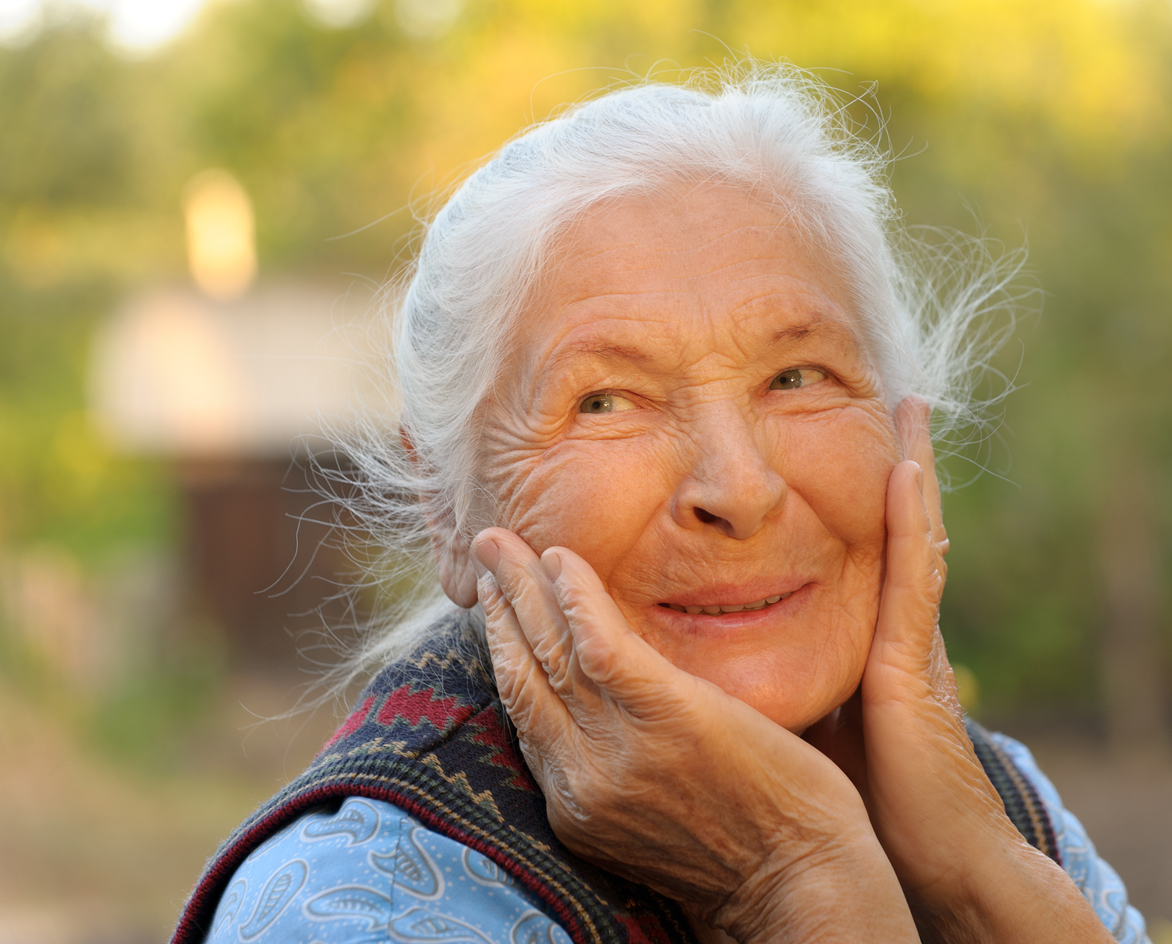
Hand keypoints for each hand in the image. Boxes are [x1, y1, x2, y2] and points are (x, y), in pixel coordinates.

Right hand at [473, 529, 916, 943]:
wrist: (803, 888)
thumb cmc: (750, 851)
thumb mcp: (651, 822)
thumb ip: (617, 767)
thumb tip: (607, 715)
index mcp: (576, 801)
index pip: (525, 710)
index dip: (506, 650)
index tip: (499, 606)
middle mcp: (579, 777)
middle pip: (522, 673)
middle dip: (498, 606)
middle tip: (484, 550)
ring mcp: (616, 747)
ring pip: (549, 650)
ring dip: (520, 587)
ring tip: (502, 542)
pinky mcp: (664, 714)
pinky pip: (600, 642)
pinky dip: (575, 597)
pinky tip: (561, 560)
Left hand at [805, 397, 1113, 943]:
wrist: (914, 854)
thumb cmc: (840, 794)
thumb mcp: (786, 717)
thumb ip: (754, 678)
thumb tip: (690, 652)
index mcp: (850, 637)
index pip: (849, 551)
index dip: (844, 499)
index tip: (824, 444)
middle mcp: (882, 624)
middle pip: (883, 526)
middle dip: (886, 465)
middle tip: (879, 401)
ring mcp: (904, 635)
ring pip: (907, 531)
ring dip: (909, 468)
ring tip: (907, 404)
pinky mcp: (911, 654)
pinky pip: (915, 572)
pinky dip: (915, 516)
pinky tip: (906, 465)